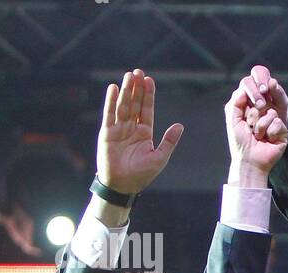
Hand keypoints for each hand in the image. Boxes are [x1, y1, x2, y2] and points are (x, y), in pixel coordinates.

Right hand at [97, 69, 183, 194]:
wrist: (122, 185)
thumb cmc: (142, 175)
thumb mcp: (160, 157)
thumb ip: (169, 141)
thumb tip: (180, 125)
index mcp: (145, 133)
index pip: (147, 110)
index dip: (148, 95)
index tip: (149, 80)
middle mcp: (132, 128)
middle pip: (135, 104)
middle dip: (137, 88)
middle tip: (138, 72)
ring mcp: (119, 129)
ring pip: (123, 106)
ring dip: (126, 91)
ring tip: (128, 76)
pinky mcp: (107, 133)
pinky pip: (109, 114)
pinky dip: (111, 101)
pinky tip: (114, 89)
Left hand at [227, 64, 287, 183]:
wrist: (249, 160)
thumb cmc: (240, 141)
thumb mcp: (232, 118)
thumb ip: (236, 101)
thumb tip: (244, 89)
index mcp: (251, 102)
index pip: (254, 82)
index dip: (255, 85)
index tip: (256, 93)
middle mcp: (264, 107)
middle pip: (267, 91)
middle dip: (257, 104)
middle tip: (252, 118)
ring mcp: (275, 117)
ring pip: (270, 111)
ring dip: (259, 125)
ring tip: (257, 134)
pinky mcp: (283, 129)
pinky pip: (277, 122)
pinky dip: (268, 132)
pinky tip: (266, 139)